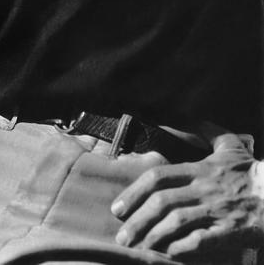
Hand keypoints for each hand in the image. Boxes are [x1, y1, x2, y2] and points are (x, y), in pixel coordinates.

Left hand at [111, 129, 263, 257]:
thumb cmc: (251, 172)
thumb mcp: (229, 145)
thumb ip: (208, 131)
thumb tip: (191, 117)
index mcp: (198, 170)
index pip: (158, 177)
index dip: (135, 192)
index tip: (118, 208)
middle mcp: (203, 189)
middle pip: (162, 202)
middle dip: (138, 220)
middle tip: (121, 236)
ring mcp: (216, 211)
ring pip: (178, 222)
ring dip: (154, 235)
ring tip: (138, 247)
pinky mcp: (231, 231)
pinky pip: (203, 240)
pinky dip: (183, 247)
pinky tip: (169, 253)